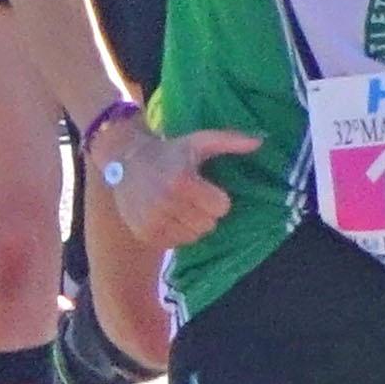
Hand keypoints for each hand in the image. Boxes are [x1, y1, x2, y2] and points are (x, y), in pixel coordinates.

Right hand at [93, 123, 255, 252]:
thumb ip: (229, 141)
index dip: (215, 197)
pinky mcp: (144, 233)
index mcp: (182, 180)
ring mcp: (153, 220)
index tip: (203, 186)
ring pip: (194, 236)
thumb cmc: (169, 151)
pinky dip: (175, 231)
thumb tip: (260, 142)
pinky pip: (176, 242)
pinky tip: (166, 214)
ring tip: (178, 206)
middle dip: (204, 211)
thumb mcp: (197, 142)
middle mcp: (165, 202)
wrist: (125, 159)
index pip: (221, 207)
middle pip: (209, 225)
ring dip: (191, 223)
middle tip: (190, 197)